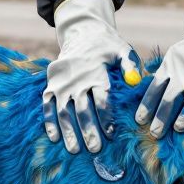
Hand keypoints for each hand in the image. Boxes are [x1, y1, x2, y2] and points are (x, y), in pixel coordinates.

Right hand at [44, 0, 140, 153]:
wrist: (82, 33)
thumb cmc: (107, 47)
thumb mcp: (122, 50)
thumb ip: (130, 66)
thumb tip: (135, 83)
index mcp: (95, 72)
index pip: (101, 99)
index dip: (106, 118)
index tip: (111, 134)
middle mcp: (76, 79)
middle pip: (82, 109)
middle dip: (88, 131)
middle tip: (95, 149)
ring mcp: (61, 83)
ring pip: (63, 111)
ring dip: (69, 132)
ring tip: (76, 150)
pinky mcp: (50, 85)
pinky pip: (47, 106)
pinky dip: (50, 122)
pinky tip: (55, 138)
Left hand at [136, 0, 183, 137]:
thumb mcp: (180, 55)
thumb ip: (169, 73)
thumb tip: (154, 98)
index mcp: (171, 63)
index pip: (155, 87)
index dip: (147, 105)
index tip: (140, 120)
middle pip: (169, 98)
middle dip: (161, 117)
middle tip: (155, 133)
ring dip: (181, 119)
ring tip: (177, 130)